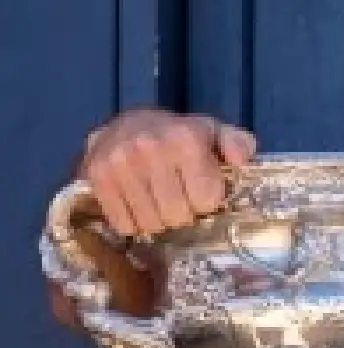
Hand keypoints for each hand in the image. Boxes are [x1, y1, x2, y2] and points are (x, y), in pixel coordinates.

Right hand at [79, 109, 256, 237]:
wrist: (128, 123)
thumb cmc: (181, 135)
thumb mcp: (215, 132)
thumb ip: (237, 143)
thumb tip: (242, 161)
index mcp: (186, 139)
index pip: (206, 199)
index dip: (209, 203)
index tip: (205, 195)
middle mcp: (150, 149)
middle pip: (178, 216)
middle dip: (185, 215)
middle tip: (182, 203)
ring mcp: (119, 164)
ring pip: (150, 224)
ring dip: (160, 222)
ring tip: (161, 205)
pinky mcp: (97, 177)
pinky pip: (123, 224)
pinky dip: (134, 224)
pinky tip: (140, 207)